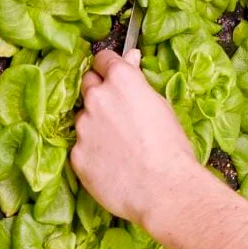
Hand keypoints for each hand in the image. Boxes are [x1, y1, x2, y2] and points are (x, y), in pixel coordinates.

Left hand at [71, 49, 203, 225]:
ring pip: (83, 118)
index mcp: (121, 80)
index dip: (109, 66)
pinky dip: (92, 151)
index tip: (113, 74)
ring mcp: (82, 127)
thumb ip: (139, 82)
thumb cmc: (172, 147)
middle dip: (99, 91)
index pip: (103, 58)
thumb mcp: (161, 105)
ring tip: (119, 145)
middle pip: (88, 83)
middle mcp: (96, 98)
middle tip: (117, 110)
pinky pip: (81, 146)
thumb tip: (130, 59)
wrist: (163, 189)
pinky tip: (112, 163)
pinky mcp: (76, 154)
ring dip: (95, 124)